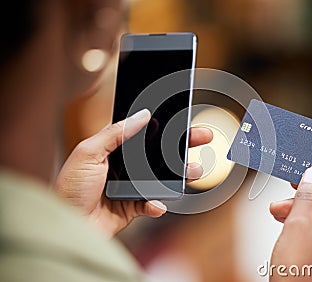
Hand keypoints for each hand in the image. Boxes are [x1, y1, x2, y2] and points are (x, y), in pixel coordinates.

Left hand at [55, 109, 212, 236]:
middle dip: (184, 145)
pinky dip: (156, 205)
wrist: (68, 225)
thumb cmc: (70, 188)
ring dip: (181, 174)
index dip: (165, 126)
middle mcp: (127, 166)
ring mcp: (132, 186)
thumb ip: (115, 133)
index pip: (146, 134)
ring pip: (163, 177)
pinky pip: (153, 203)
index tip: (184, 119)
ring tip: (194, 171)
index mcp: (115, 149)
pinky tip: (155, 204)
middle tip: (204, 136)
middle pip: (161, 153)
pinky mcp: (134, 207)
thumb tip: (142, 115)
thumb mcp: (88, 153)